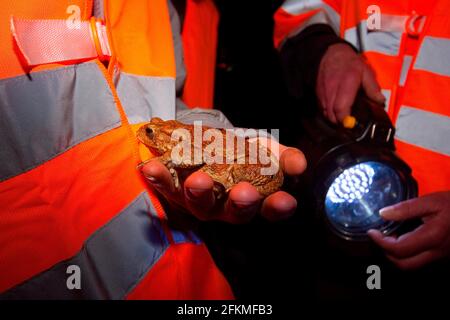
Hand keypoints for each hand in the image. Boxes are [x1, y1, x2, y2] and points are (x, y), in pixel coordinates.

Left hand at [141, 144, 306, 222]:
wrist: (208, 141)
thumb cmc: (243, 151)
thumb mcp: (267, 149)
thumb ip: (284, 157)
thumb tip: (299, 165)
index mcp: (253, 200)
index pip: (269, 210)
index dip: (278, 208)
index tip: (285, 200)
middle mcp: (226, 207)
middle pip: (234, 213)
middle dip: (240, 203)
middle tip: (243, 191)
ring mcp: (200, 201)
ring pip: (200, 205)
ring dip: (199, 193)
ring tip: (198, 180)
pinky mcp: (176, 191)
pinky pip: (167, 189)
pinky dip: (160, 179)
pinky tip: (152, 168)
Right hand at [317, 43, 384, 123]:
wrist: (331, 54)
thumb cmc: (349, 63)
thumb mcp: (366, 71)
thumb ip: (373, 88)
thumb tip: (380, 101)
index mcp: (346, 84)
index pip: (341, 108)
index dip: (345, 120)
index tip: (351, 124)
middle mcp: (332, 90)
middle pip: (332, 115)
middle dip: (340, 123)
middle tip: (349, 123)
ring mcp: (323, 93)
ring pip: (326, 114)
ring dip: (334, 119)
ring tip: (343, 118)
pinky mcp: (318, 94)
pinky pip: (322, 109)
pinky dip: (328, 113)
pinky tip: (336, 111)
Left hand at [368, 191, 449, 269]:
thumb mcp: (433, 201)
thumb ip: (407, 208)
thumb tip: (383, 214)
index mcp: (432, 237)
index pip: (398, 249)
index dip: (380, 242)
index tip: (372, 232)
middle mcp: (437, 252)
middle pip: (404, 264)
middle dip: (387, 253)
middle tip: (380, 237)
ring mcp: (441, 257)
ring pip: (412, 266)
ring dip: (397, 255)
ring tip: (390, 237)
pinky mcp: (444, 256)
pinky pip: (421, 261)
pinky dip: (407, 254)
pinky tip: (405, 238)